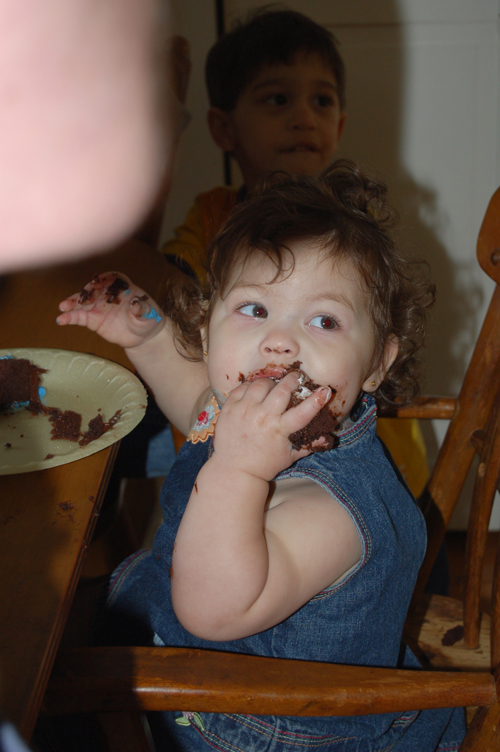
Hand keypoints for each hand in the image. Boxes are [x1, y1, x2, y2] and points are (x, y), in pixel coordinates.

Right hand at [57, 271, 164, 348]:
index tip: (96, 285)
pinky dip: (70, 317)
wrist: (143, 335)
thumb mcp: (148, 315)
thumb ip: (142, 309)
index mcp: (122, 286)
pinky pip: (80, 317)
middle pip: (93, 290)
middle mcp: (107, 293)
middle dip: (84, 293)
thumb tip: (136, 304)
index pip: (110, 279)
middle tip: (77, 299)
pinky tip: (61, 319)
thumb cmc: (148, 320)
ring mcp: (98, 306)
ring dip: (72, 303)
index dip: (102, 281)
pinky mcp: (93, 319)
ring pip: (83, 302)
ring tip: (63, 307)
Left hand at [212, 372, 331, 480]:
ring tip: (272, 388)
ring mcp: (244, 411)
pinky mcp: (229, 408)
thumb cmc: (264, 464)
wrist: (234, 471)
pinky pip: (242, 388)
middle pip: (281, 390)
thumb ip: (308, 445)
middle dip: (292, 380)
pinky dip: (251, 386)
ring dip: (270, 383)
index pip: (303, 412)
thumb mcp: (289, 457)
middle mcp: (262, 418)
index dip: (316, 400)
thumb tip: (326, 438)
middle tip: (296, 378)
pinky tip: (255, 392)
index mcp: (279, 430)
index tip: (325, 390)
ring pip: (260, 384)